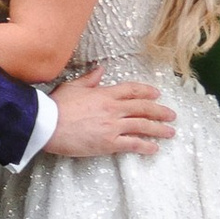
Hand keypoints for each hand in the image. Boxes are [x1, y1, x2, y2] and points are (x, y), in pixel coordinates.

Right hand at [49, 75, 175, 158]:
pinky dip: (145, 146)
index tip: (157, 93)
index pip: (132, 90)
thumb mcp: (73, 86)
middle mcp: (113, 109)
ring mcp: (113, 126)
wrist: (47, 125)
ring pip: (142, 126)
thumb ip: (90, 79)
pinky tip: (154, 148)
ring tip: (170, 131)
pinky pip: (132, 144)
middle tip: (171, 115)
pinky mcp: (108, 143)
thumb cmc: (57, 106)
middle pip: (142, 108)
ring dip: (159, 129)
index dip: (147, 91)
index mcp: (105, 94)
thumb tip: (101, 69)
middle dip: (159, 111)